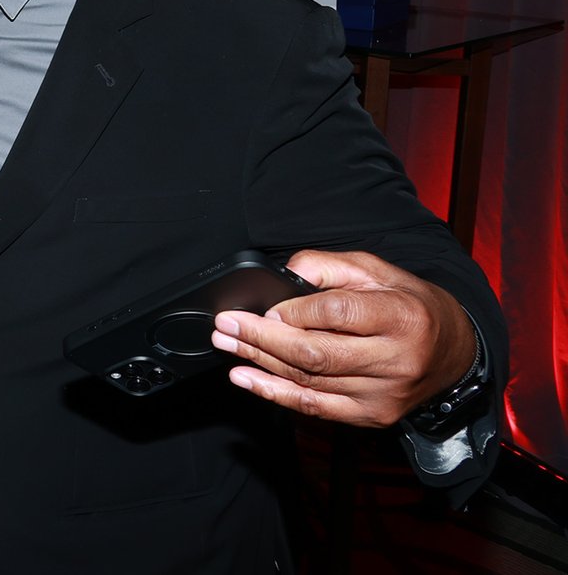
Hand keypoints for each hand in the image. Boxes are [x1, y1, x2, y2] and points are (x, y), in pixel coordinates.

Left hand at [210, 250, 477, 427]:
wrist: (455, 352)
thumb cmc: (411, 306)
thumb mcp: (377, 270)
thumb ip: (328, 266)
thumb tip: (285, 274)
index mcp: (402, 316)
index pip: (337, 313)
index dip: (294, 311)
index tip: (262, 308)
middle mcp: (396, 360)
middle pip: (315, 353)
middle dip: (261, 339)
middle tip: (226, 325)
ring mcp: (384, 394)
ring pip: (309, 381)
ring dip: (259, 363)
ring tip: (227, 344)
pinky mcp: (373, 416)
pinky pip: (315, 407)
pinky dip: (275, 393)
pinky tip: (246, 378)